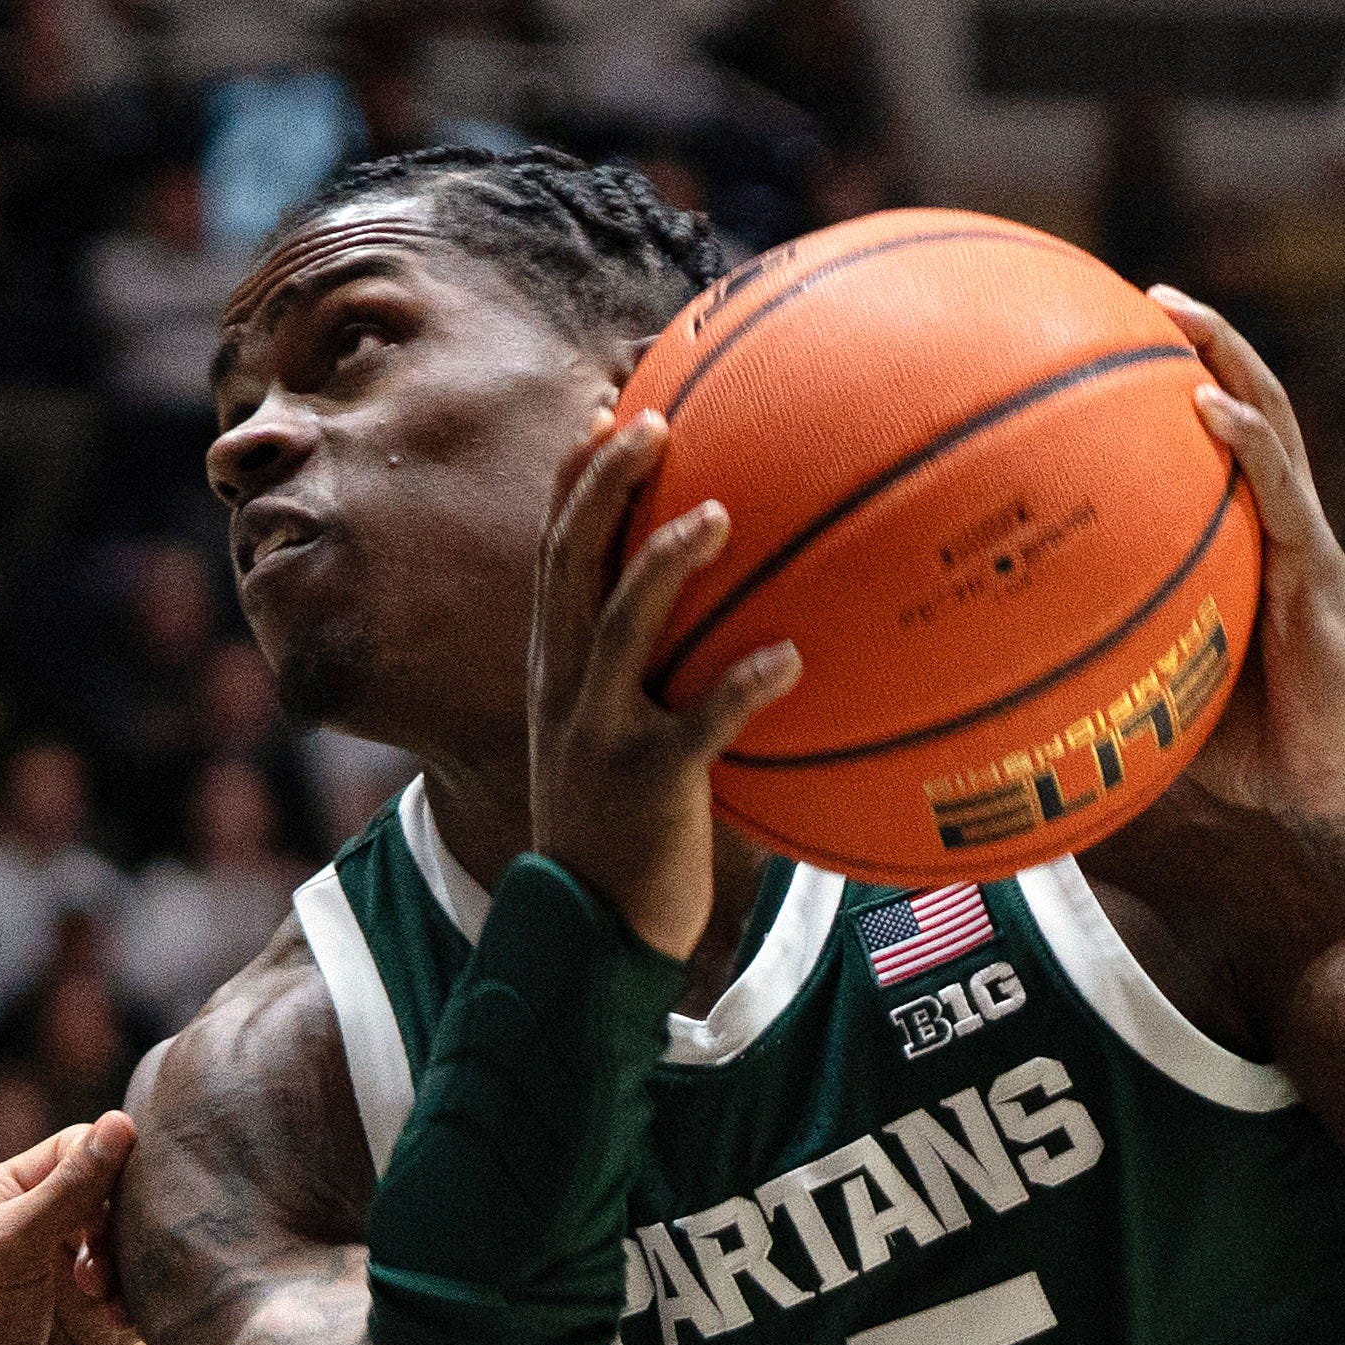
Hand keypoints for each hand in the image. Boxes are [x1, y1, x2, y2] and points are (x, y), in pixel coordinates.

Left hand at [0, 1112, 137, 1344]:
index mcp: (5, 1198)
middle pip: (115, 1194)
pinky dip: (139, 1302)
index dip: (105, 1166)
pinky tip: (113, 1322)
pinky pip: (144, 1295)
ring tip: (99, 1298)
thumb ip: (70, 1189)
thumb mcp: (10, 1248)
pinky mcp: (103, 1329)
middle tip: (96, 1263)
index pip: (77, 1150)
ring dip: (126, 1266)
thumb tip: (122, 1124)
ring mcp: (75, 1282)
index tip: (114, 1199)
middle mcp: (42, 1233)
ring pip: (136, 1245)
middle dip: (118, 1222)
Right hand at [527, 408, 797, 959]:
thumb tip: (731, 617)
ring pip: (620, 626)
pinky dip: (742, 688)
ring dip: (664, 563)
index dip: (576, 480)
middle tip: (652, 422)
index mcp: (558, 667)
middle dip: (603, 484)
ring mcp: (600, 731)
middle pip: (571, 560)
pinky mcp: (647, 782)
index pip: (554, 552)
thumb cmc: (620, 830)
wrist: (587, 931)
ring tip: (719, 514)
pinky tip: (790, 658)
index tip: (609, 413)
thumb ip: (649, 676)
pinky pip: (698, 725)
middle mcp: (566, 685)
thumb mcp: (613, 738)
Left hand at [1146, 284, 1344, 875]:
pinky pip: (1282, 494)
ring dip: (1230, 361)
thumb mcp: (1167, 691)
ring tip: (1179, 312)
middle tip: (1151, 294)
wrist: (1337, 793)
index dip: (1188, 387)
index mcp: (1256, 547)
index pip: (1223, 448)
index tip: (1128, 340)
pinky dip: (1250, 443)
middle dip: (1207, 343)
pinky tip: (1211, 406)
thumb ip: (1113, 658)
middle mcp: (1285, 529)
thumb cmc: (1256, 751)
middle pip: (1252, 407)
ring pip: (1274, 426)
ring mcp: (1307, 544)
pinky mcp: (1319, 574)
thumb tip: (1009, 665)